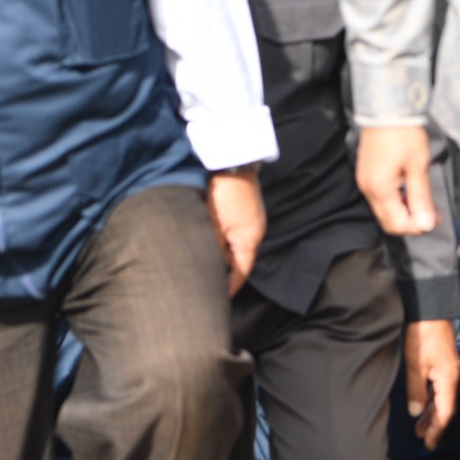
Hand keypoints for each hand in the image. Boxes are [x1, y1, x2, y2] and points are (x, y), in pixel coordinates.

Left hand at [206, 169, 266, 295]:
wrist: (232, 158)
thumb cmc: (222, 192)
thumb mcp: (212, 225)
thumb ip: (212, 249)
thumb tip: (211, 266)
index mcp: (250, 240)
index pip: (241, 273)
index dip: (229, 288)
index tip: (218, 300)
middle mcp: (255, 231)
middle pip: (239, 259)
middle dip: (224, 271)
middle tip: (205, 282)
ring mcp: (252, 218)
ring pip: (235, 244)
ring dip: (222, 252)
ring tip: (204, 261)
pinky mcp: (245, 207)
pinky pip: (235, 231)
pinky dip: (224, 238)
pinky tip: (211, 237)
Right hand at [355, 126, 438, 235]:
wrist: (385, 108)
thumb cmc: (402, 133)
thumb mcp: (417, 165)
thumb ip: (420, 197)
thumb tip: (426, 223)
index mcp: (379, 188)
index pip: (397, 224)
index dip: (417, 227)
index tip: (435, 219)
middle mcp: (367, 188)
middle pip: (388, 222)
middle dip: (411, 222)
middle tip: (432, 213)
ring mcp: (364, 181)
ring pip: (384, 210)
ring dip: (404, 212)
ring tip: (424, 201)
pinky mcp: (366, 174)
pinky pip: (380, 198)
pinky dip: (395, 200)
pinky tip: (409, 191)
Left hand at [402, 319, 459, 447]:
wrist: (430, 308)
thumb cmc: (423, 334)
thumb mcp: (415, 364)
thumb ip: (416, 390)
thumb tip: (416, 412)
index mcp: (448, 379)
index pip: (446, 412)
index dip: (437, 429)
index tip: (429, 444)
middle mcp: (453, 375)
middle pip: (446, 406)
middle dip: (435, 424)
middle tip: (423, 438)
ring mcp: (450, 368)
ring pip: (443, 396)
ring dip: (432, 411)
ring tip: (420, 424)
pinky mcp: (444, 361)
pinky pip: (440, 386)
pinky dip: (432, 398)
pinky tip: (423, 401)